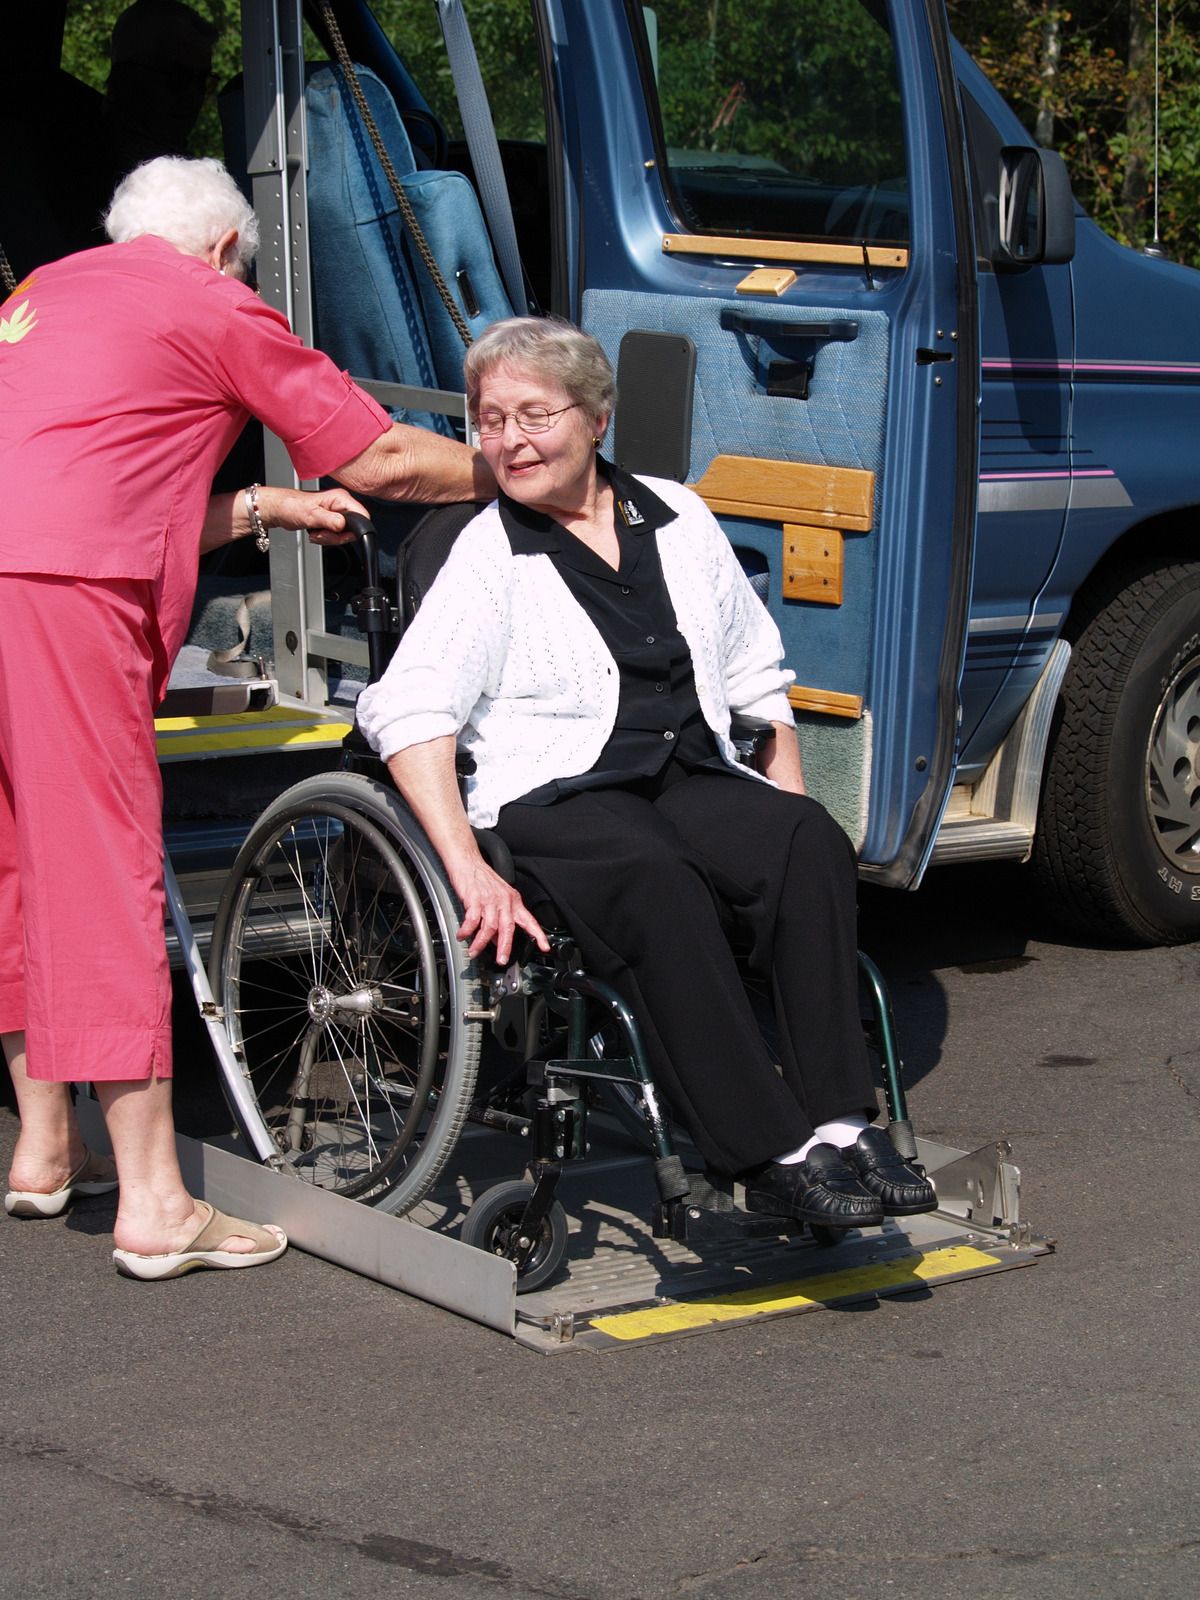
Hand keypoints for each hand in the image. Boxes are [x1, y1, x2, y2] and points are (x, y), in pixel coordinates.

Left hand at [253, 485, 370, 544]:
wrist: (279, 510)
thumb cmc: (291, 506)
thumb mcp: (311, 515)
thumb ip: (330, 520)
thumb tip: (343, 525)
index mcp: (340, 498)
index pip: (363, 515)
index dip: (355, 529)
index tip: (340, 533)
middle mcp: (340, 505)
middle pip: (353, 529)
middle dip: (336, 537)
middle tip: (322, 533)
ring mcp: (336, 513)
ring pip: (343, 535)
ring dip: (328, 539)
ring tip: (316, 531)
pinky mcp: (330, 521)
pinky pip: (335, 536)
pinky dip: (324, 539)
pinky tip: (315, 532)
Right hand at [445, 853, 548, 965]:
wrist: (468, 862)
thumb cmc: (482, 879)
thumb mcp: (496, 899)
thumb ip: (498, 920)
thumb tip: (495, 940)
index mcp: (513, 901)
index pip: (529, 920)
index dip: (538, 934)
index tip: (544, 947)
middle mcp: (504, 901)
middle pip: (508, 928)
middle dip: (505, 947)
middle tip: (502, 960)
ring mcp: (490, 900)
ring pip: (489, 927)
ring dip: (480, 943)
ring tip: (474, 952)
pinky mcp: (475, 899)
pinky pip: (472, 920)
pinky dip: (467, 931)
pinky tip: (462, 936)